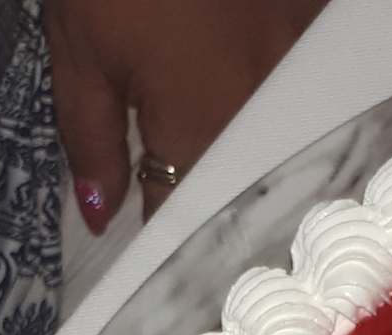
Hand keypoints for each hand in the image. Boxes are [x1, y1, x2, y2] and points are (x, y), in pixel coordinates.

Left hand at [45, 0, 324, 233]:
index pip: (185, 211)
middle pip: (248, 181)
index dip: (166, 237)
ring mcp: (299, 59)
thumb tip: (104, 216)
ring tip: (239, 164)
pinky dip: (290, 97)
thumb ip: (94, 143)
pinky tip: (270, 96)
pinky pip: (308, 79)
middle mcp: (262, 106)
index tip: (154, 254)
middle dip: (222, 205)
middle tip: (199, 221)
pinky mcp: (314, 19)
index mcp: (198, 126)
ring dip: (262, 154)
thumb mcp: (78, 56)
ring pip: (287, 134)